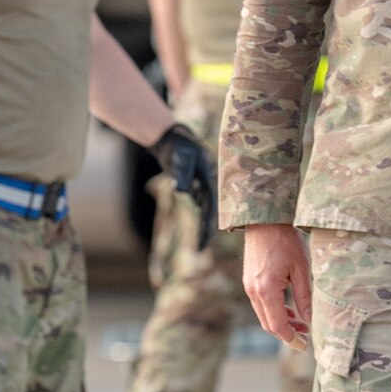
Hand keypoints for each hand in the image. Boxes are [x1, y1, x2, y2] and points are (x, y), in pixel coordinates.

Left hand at [152, 124, 215, 247]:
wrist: (178, 140)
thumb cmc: (180, 148)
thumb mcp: (181, 159)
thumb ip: (182, 173)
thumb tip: (182, 191)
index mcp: (210, 182)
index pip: (210, 209)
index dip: (207, 226)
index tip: (202, 243)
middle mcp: (211, 187)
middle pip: (212, 214)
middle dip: (207, 232)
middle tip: (200, 251)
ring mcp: (206, 188)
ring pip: (209, 212)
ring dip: (206, 227)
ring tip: (201, 246)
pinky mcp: (199, 188)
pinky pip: (204, 207)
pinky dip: (204, 219)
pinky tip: (202, 230)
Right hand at [243, 224, 311, 344]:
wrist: (264, 221)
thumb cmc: (286, 241)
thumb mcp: (301, 269)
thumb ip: (305, 297)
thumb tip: (310, 320)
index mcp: (266, 290)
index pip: (277, 325)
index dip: (291, 338)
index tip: (304, 345)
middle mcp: (253, 291)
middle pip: (268, 324)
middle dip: (286, 334)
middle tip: (305, 340)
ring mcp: (249, 287)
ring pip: (264, 315)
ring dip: (281, 323)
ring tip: (302, 325)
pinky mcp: (249, 282)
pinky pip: (261, 304)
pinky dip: (275, 312)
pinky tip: (291, 312)